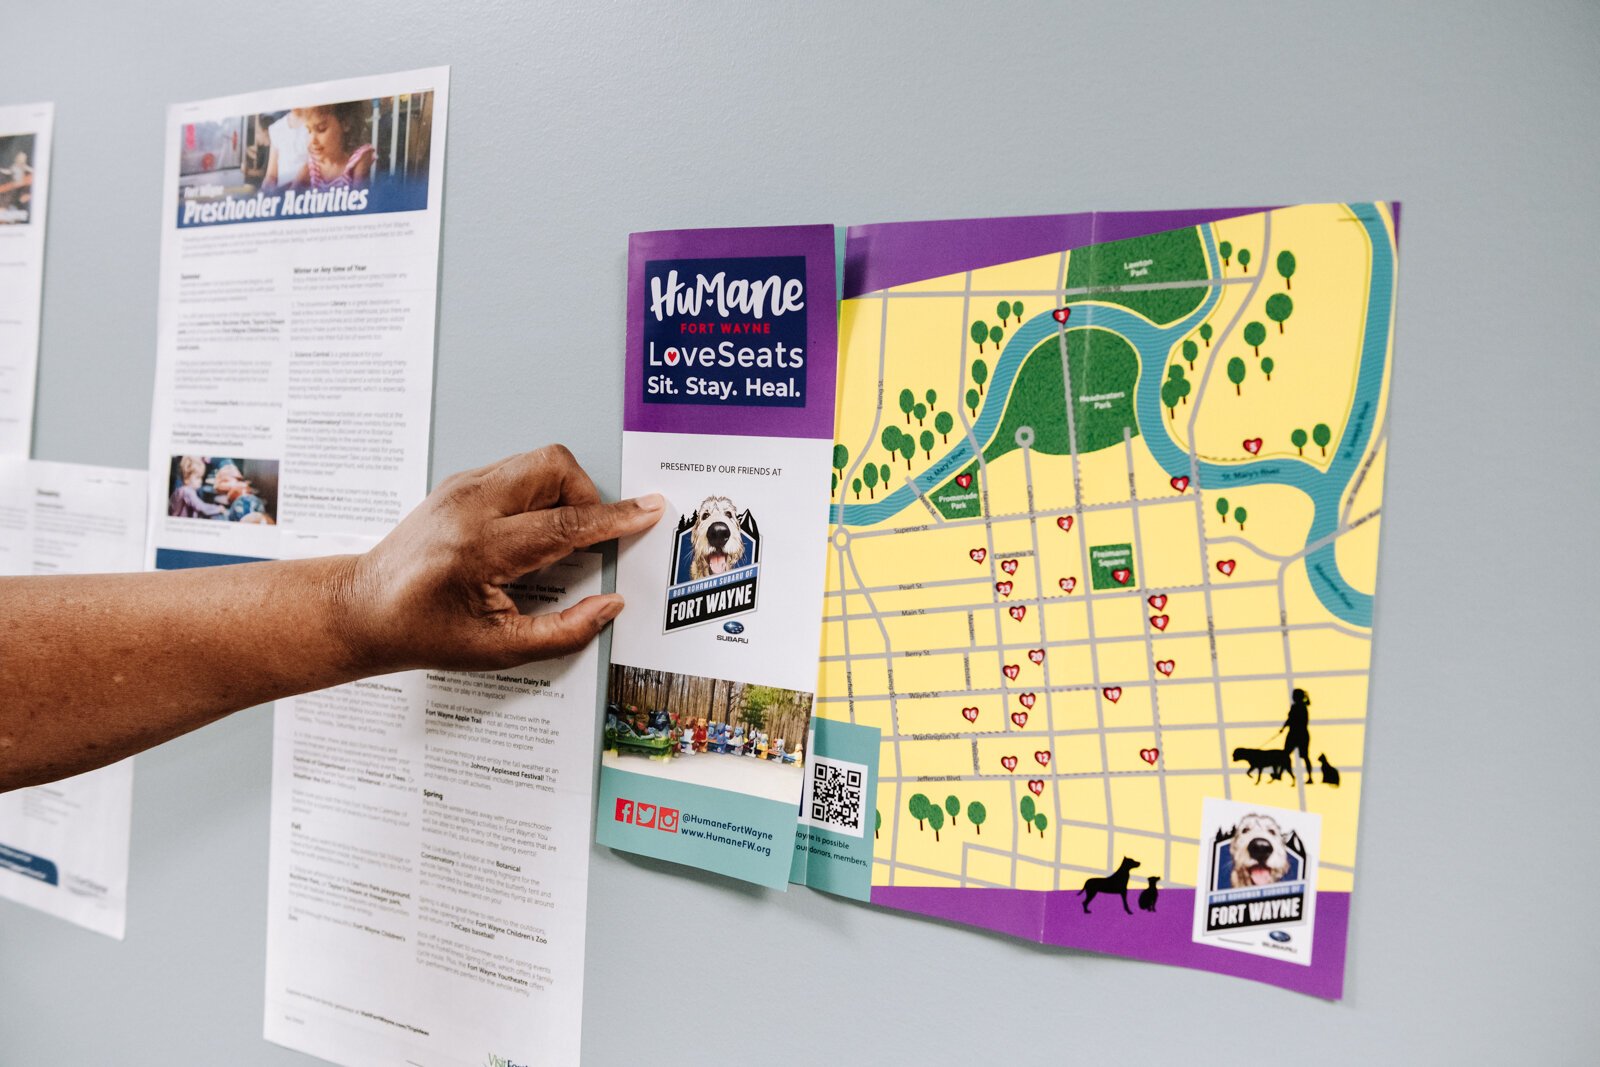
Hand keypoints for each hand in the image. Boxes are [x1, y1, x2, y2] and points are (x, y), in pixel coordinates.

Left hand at [339, 445, 662, 671]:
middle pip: (554, 467)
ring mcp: (462, 487)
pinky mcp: (460, 482)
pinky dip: (540, 493)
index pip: (563, 522)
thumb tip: (610, 606)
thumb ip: (564, 631)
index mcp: (479, 549)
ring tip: (553, 537)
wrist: (362, 608)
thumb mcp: (497, 649)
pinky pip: (519, 469)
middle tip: (585, 536)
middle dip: (586, 495)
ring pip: (539, 460)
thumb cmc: (422, 631)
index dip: (614, 519)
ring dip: (563, 492)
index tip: (647, 511)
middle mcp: (470, 506)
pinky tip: (528, 531)